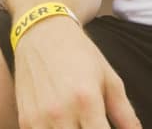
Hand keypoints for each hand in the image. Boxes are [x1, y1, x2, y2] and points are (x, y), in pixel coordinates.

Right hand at [13, 16, 139, 128]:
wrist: (42, 32)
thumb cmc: (79, 54)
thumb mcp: (109, 79)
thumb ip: (125, 114)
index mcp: (86, 100)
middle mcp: (60, 112)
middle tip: (93, 125)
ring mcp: (39, 118)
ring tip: (79, 124)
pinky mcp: (25, 120)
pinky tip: (63, 125)